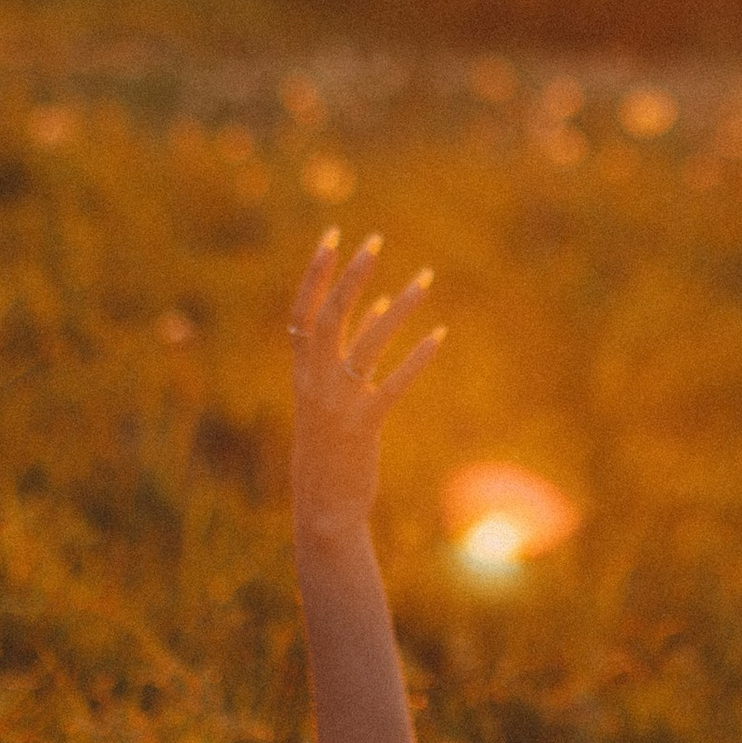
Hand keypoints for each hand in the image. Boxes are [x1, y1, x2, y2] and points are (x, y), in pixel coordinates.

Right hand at [287, 228, 443, 542]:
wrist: (323, 507)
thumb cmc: (328, 448)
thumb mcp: (327, 397)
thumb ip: (348, 353)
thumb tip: (379, 305)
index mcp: (301, 374)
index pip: (302, 312)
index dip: (315, 274)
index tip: (332, 235)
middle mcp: (315, 382)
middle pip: (331, 316)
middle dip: (353, 275)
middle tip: (375, 239)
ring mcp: (338, 403)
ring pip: (369, 342)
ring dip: (400, 307)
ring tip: (426, 277)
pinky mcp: (364, 424)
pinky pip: (393, 383)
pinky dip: (416, 358)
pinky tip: (439, 335)